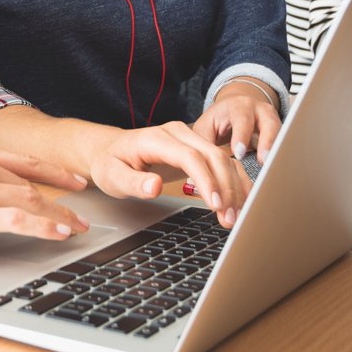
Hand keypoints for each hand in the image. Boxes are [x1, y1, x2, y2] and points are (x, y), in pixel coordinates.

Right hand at [0, 141, 88, 262]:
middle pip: (29, 184)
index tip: (78, 182)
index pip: (24, 161)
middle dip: (60, 203)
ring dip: (58, 217)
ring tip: (76, 229)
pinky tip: (58, 234)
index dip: (56, 173)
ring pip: (28, 200)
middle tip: (82, 219)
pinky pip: (16, 220)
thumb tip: (10, 196)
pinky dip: (43, 227)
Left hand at [88, 121, 250, 228]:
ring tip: (235, 217)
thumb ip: (132, 182)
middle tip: (229, 218)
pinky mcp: (197, 148)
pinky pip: (222, 162)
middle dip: (226, 188)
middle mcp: (178, 133)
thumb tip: (154, 187)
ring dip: (233, 188)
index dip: (206, 180)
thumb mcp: (111, 175)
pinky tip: (241, 201)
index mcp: (157, 137)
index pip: (190, 156)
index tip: (215, 204)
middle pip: (213, 155)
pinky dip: (235, 181)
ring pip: (222, 159)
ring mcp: (190, 138)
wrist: (109, 149)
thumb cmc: (110, 162)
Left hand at [193, 80, 281, 162]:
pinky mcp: (278, 131)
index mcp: (238, 106)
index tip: (238, 152)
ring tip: (272, 167)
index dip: (241, 135)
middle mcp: (259, 110)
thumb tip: (202, 164)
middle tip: (264, 160)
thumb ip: (204, 141)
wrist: (236, 105)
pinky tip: (276, 168)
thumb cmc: (219, 118)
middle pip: (268, 123)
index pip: (242, 118)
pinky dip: (279, 155)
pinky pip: (282, 143)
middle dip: (267, 141)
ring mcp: (272, 119)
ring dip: (277, 150)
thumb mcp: (206, 125)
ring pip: (280, 133)